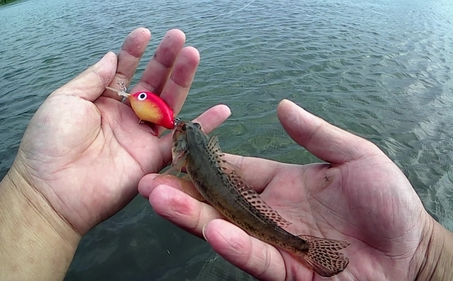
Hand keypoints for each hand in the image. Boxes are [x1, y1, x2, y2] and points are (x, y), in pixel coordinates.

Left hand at [8, 28, 230, 234]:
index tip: (144, 33)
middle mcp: (124, 117)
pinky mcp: (152, 159)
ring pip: (169, 104)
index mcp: (102, 102)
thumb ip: (93, 79)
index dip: (134, 51)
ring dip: (183, 80)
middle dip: (165, 60)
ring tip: (193, 55)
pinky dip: (203, 127)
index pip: (124, 71)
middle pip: (152, 84)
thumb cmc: (51, 143)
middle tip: (178, 38)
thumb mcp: (66, 100)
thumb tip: (112, 57)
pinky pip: (182, 141)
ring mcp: (140, 137)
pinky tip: (221, 110)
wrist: (53, 191)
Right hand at [139, 99, 437, 279]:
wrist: (411, 251)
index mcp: (278, 184)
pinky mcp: (287, 272)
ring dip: (193, 216)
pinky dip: (235, 244)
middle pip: (218, 202)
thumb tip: (283, 106)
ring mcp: (275, 243)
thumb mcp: (354, 156)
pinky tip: (213, 230)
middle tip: (146, 182)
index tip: (176, 151)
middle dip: (182, 192)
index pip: (233, 171)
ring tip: (160, 200)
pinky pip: (257, 257)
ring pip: (227, 229)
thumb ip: (316, 134)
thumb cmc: (387, 202)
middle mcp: (268, 214)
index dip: (205, 163)